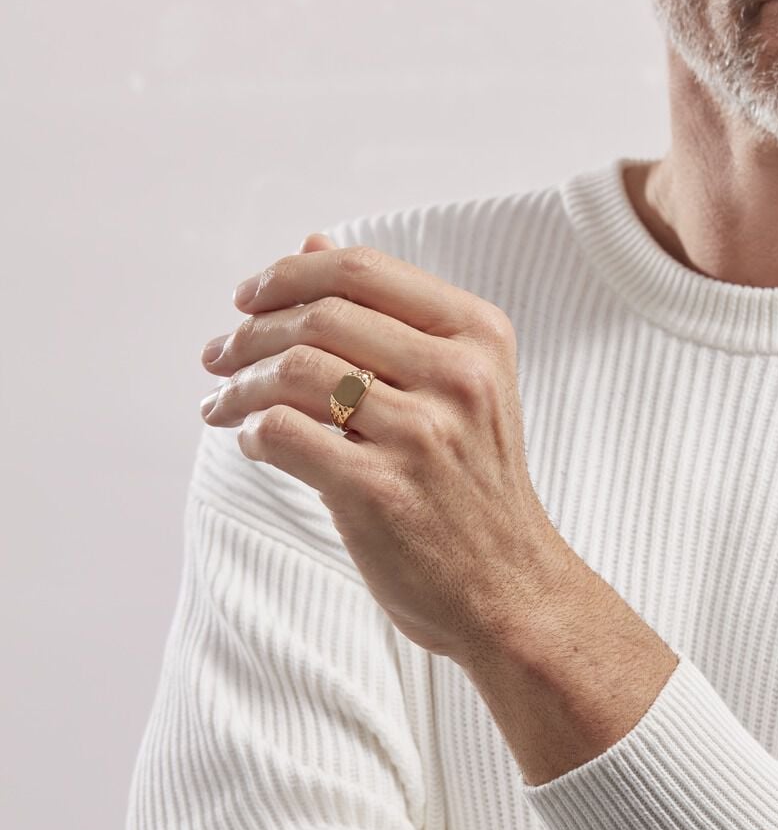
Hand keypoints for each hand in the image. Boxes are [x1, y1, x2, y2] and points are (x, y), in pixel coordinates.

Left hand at [199, 233, 567, 666]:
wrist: (508, 587)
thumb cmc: (474, 486)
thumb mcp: (459, 386)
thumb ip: (391, 315)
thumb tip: (310, 241)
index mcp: (479, 336)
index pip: (363, 270)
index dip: (288, 275)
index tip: (246, 298)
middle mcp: (458, 376)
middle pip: (321, 315)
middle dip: (250, 330)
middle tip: (217, 354)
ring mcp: (423, 435)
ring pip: (295, 371)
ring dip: (240, 385)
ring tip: (220, 403)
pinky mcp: (382, 491)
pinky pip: (285, 435)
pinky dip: (253, 432)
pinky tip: (252, 443)